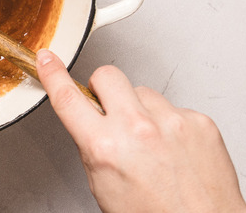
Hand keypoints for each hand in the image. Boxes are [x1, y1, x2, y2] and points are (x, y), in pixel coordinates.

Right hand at [36, 49, 245, 212]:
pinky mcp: (198, 120)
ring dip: (141, 110)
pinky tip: (174, 149)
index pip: (69, 98)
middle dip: (103, 87)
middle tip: (109, 108)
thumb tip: (91, 124)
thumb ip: (94, 148)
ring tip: (152, 143)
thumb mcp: (104, 186)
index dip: (53, 74)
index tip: (47, 60)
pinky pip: (173, 107)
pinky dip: (170, 124)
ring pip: (143, 92)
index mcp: (106, 147)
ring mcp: (171, 121)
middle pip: (107, 75)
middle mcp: (137, 128)